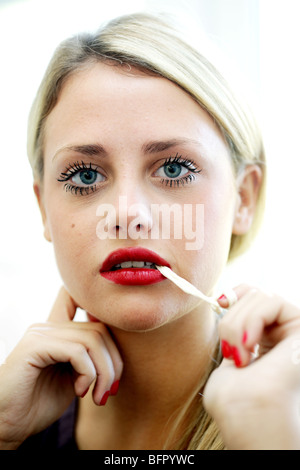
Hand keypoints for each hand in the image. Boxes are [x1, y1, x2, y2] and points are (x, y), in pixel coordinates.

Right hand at [0, 287, 122, 448]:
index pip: (75, 298)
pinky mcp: (34, 346)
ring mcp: (40, 334)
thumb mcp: (73, 377)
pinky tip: (80, 391)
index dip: (96, 308)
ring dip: (104, 372)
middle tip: (111, 390)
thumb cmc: (40, 403)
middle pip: (100, 329)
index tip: (109, 350)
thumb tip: (118, 351)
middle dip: (114, 362)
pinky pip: (77, 351)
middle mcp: (48, 327)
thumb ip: (89, 357)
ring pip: (93, 339)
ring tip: (98, 395)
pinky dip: (88, 373)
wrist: (8, 424)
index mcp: (56, 331)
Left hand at [204, 285, 299, 449]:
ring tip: (239, 355)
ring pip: (262, 296)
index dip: (237, 293)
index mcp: (268, 339)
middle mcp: (284, 333)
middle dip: (233, 317)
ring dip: (239, 323)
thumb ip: (234, 326)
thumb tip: (225, 297)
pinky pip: (274, 301)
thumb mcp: (230, 351)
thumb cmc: (233, 396)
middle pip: (255, 294)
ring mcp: (294, 331)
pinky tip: (249, 344)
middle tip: (231, 350)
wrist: (245, 415)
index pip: (256, 295)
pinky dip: (253, 318)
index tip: (219, 302)